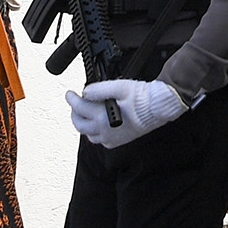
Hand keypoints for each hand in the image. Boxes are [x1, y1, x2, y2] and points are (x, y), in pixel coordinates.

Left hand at [68, 78, 184, 146]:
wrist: (158, 108)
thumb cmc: (143, 99)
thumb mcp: (120, 87)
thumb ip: (99, 89)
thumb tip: (85, 92)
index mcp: (103, 117)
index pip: (80, 108)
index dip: (72, 99)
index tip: (70, 94)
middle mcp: (105, 131)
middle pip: (80, 125)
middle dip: (74, 113)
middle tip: (74, 104)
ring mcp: (111, 138)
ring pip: (88, 135)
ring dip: (83, 124)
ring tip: (85, 114)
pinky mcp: (119, 141)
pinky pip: (100, 141)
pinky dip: (95, 133)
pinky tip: (99, 125)